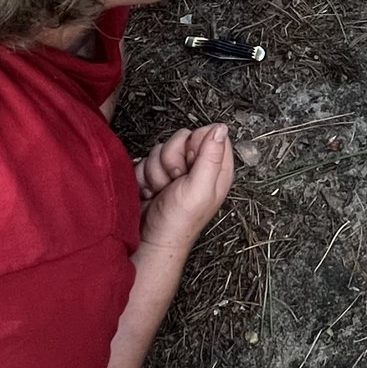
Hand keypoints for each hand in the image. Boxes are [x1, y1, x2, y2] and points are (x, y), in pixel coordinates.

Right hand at [139, 124, 234, 254]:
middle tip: (176, 181)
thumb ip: (211, 156)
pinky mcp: (157, 174)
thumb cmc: (178, 222)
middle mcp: (198, 167)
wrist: (150, 239)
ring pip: (162, 149)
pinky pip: (147, 159)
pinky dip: (146, 176)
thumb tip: (221, 128)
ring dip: (157, 171)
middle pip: (182, 138)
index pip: (209, 134)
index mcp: (217, 169)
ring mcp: (176, 170)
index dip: (195, 145)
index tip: (190, 164)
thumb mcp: (200, 189)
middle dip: (172, 159)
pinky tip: (152, 191)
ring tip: (164, 190)